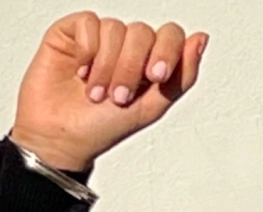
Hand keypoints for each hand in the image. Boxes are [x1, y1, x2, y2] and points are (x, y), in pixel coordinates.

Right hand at [10, 11, 207, 171]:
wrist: (61, 138)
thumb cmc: (102, 129)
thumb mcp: (151, 108)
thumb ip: (181, 77)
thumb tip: (201, 40)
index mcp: (149, 63)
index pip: (170, 35)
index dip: (167, 51)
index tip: (156, 75)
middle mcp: (126, 48)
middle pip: (143, 32)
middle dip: (132, 68)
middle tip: (119, 96)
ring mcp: (99, 39)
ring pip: (116, 29)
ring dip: (107, 67)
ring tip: (96, 93)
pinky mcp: (72, 33)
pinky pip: (89, 23)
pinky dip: (87, 51)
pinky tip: (81, 73)